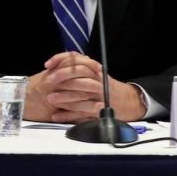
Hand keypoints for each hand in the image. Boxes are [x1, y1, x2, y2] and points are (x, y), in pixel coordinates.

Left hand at [25, 52, 145, 122]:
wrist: (128, 101)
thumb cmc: (106, 86)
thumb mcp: (95, 72)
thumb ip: (80, 67)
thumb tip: (58, 62)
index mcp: (94, 69)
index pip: (77, 58)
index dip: (61, 59)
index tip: (48, 65)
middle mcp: (98, 79)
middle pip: (81, 72)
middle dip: (63, 75)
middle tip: (49, 81)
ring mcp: (101, 95)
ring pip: (82, 93)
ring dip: (64, 96)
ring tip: (50, 99)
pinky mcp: (100, 111)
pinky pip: (83, 112)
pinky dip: (68, 115)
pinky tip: (56, 116)